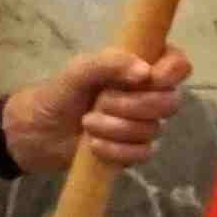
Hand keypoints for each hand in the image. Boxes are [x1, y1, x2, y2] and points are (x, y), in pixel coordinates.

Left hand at [5, 46, 193, 175]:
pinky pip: (142, 153)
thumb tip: (146, 73)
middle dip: (133, 105)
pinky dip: (117, 151)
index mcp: (140, 66)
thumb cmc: (59, 93)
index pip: (178, 64)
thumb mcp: (79, 70)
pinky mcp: (133, 151)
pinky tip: (94, 146)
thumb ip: (110, 63)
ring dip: (117, 129)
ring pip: (153, 130)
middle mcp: (148, 94)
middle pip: (170, 101)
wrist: (37, 132)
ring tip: (87, 124)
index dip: (170, 73)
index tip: (149, 79)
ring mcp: (143, 125)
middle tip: (101, 102)